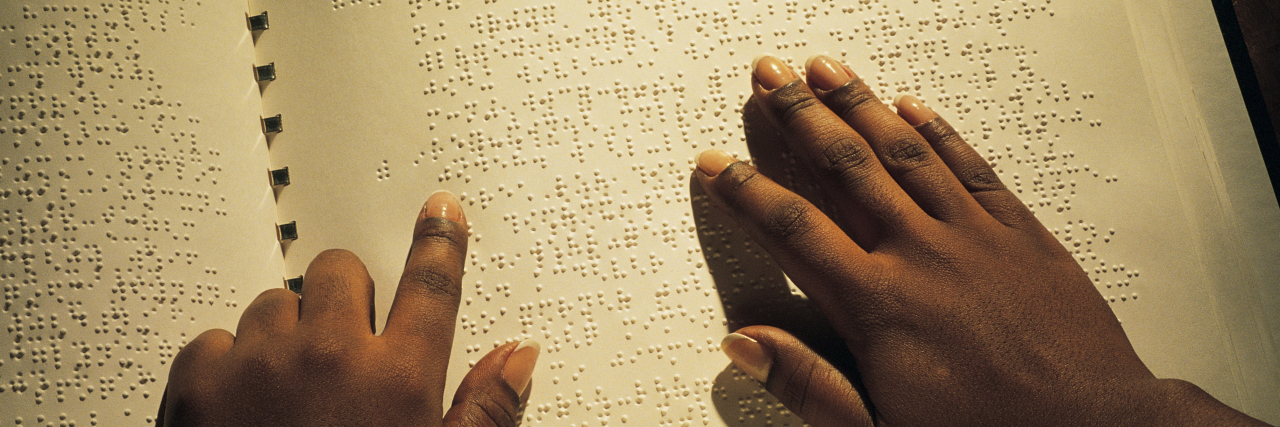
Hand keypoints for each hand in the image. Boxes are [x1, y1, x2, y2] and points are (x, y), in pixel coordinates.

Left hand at [157, 191, 539, 425]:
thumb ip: (484, 409)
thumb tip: (520, 354)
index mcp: (398, 379)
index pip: (432, 285)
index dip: (439, 242)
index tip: (441, 212)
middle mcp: (331, 353)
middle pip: (342, 271)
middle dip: (346, 297)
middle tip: (344, 345)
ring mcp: (260, 360)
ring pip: (275, 303)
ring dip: (285, 336)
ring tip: (290, 394)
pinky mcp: (198, 379)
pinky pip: (215, 339)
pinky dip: (228, 366)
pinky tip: (242, 410)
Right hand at [697, 55, 1265, 425]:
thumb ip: (809, 385)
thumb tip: (746, 344)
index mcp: (879, 307)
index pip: (794, 232)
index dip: (748, 193)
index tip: (717, 164)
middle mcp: (922, 257)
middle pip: (845, 170)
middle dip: (798, 117)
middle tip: (767, 77)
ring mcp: (974, 238)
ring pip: (904, 154)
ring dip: (859, 106)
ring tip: (824, 70)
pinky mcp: (1021, 235)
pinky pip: (972, 169)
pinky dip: (939, 133)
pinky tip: (913, 108)